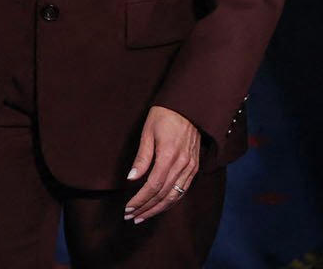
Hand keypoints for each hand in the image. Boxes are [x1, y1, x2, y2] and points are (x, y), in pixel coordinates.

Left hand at [123, 105, 200, 223]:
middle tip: (131, 216)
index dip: (140, 199)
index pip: (152, 186)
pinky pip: (183, 190)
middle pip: (163, 195)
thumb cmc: (164, 115)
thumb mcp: (148, 132)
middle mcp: (182, 164)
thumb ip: (142, 157)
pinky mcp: (195, 167)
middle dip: (146, 208)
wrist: (189, 106)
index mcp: (168, 155)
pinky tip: (160, 206)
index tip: (128, 208)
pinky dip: (171, 201)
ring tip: (143, 216)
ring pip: (174, 196)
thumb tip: (131, 179)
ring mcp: (190, 167)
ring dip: (158, 209)